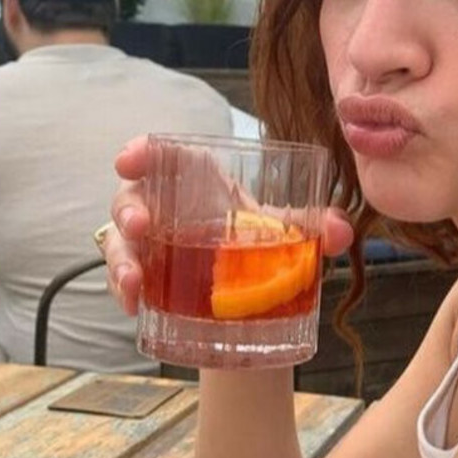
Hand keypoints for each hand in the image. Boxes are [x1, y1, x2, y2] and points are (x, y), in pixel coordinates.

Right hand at [101, 135, 354, 316]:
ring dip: (120, 258)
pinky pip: (123, 282)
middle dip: (129, 209)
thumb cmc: (263, 249)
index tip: (129, 158)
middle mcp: (169, 212)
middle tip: (141, 226)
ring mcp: (153, 248)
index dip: (143, 151)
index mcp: (201, 186)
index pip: (166, 157)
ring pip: (119, 242)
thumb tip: (338, 231)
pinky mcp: (149, 282)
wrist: (255, 306)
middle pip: (133, 198)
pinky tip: (133, 305)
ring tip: (134, 281)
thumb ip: (316, 227)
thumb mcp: (289, 236)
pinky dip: (123, 292)